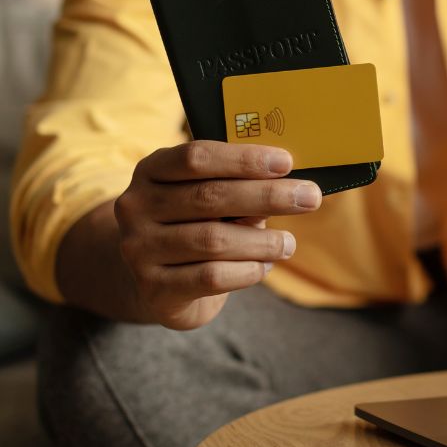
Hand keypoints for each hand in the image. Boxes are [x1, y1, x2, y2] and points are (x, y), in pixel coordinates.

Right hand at [113, 140, 319, 329]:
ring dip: (262, 240)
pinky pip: (212, 277)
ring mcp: (139, 249)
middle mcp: (136, 207)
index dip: (244, 159)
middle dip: (268, 196)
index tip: (286, 162)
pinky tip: (264, 266)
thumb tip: (291, 183)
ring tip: (289, 243)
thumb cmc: (197, 225)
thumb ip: (239, 186)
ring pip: (213, 240)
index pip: (197, 157)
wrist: (157, 283)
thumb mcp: (210, 197)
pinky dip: (248, 270)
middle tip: (310, 198)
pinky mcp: (154, 289)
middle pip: (210, 197)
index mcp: (152, 170)